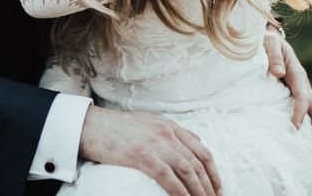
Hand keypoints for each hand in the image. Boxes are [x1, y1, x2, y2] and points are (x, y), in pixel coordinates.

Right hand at [79, 106, 221, 195]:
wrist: (93, 125)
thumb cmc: (119, 127)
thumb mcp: (150, 121)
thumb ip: (172, 131)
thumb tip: (196, 139)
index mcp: (170, 126)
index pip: (201, 150)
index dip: (214, 172)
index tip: (218, 188)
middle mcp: (166, 133)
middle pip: (197, 162)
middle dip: (209, 186)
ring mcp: (154, 143)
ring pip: (187, 170)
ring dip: (198, 191)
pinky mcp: (141, 155)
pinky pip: (167, 176)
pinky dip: (180, 191)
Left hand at [263, 26, 311, 144]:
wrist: (268, 38)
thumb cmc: (267, 41)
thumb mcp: (270, 42)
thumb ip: (274, 55)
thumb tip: (278, 73)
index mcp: (297, 73)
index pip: (302, 96)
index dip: (299, 112)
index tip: (294, 127)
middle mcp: (301, 84)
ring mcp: (297, 90)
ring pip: (311, 112)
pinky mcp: (290, 94)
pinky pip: (299, 110)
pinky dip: (304, 125)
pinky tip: (300, 140)